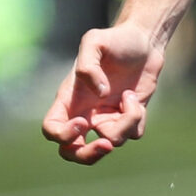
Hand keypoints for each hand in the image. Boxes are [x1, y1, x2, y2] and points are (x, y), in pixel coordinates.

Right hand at [41, 22, 164, 164]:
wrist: (144, 41)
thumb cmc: (115, 40)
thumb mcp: (95, 41)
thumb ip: (88, 65)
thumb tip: (99, 94)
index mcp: (69, 99)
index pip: (51, 129)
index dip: (62, 135)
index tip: (82, 122)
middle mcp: (85, 113)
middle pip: (73, 152)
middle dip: (88, 155)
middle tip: (106, 144)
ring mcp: (107, 118)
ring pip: (111, 142)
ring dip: (126, 123)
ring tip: (130, 95)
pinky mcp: (128, 119)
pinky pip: (133, 134)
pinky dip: (137, 119)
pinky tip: (135, 98)